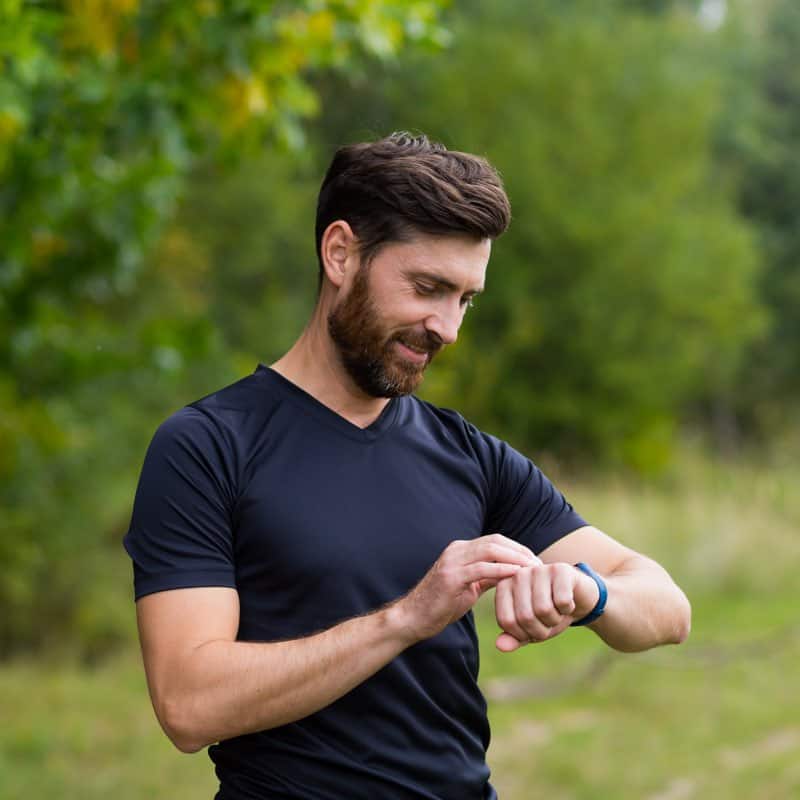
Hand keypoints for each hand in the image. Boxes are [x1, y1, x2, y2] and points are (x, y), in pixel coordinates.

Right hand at [395, 534, 538, 643]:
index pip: (495, 540)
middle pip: (495, 541)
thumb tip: (511, 573)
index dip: (517, 548)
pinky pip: (481, 569)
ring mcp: (452, 561)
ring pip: (490, 550)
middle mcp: (456, 550)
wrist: (413, 618)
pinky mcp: (451, 577)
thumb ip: (486, 577)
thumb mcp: (468, 587)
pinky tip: (516, 576)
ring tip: (532, 569)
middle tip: (538, 564)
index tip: (535, 561)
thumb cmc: (441, 604)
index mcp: (460, 550)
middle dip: (520, 551)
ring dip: (515, 558)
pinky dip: (501, 570)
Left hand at [494, 562, 599, 651]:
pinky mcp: (560, 569)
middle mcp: (518, 574)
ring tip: (558, 611)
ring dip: (555, 620)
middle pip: (525, 616)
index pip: (506, 621)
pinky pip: (562, 601)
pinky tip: (568, 601)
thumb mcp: (531, 629)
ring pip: (543, 609)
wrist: (578, 598)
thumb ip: (514, 637)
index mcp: (504, 586)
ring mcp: (539, 569)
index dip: (522, 635)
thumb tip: (501, 646)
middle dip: (541, 630)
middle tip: (549, 622)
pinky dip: (568, 609)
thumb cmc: (550, 613)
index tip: (533, 629)